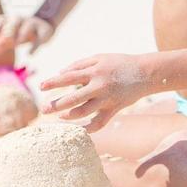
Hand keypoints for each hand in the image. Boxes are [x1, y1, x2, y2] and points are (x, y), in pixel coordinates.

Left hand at [0, 14, 53, 54]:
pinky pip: (41, 37)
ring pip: (28, 25)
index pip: (0, 20)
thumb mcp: (10, 38)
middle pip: (14, 20)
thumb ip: (0, 44)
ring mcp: (33, 24)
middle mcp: (21, 20)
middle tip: (6, 39)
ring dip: (22, 34)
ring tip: (18, 43)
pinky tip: (30, 54)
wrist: (44, 28)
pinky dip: (35, 46)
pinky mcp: (45, 31)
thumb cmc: (21, 33)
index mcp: (10, 21)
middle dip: (10, 29)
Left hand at [37, 53, 153, 131]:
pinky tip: (78, 129)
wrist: (146, 73)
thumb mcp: (98, 57)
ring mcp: (107, 99)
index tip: (41, 87)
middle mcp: (99, 86)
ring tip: (59, 117)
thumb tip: (60, 73)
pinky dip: (88, 128)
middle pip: (73, 98)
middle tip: (43, 109)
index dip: (53, 83)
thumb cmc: (119, 63)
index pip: (68, 78)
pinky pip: (99, 123)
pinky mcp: (114, 109)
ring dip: (69, 117)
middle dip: (56, 104)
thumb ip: (79, 65)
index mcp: (94, 71)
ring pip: (84, 113)